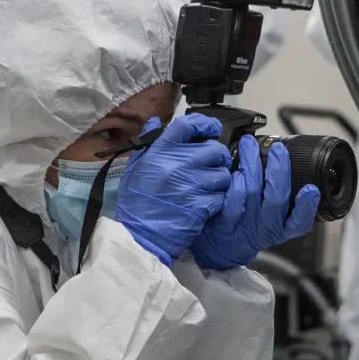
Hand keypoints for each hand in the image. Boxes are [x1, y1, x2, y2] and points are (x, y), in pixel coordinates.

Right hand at [115, 115, 233, 265]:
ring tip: (208, 187)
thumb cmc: (137, 203)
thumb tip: (155, 122)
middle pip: (214, 149)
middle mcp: (177, 164)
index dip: (205, 124)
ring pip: (223, 173)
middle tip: (212, 165)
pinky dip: (217, 200)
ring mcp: (191, 185)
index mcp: (160, 152)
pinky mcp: (202, 205)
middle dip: (218, 156)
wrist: (140, 237)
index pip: (188, 125)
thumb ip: (148, 144)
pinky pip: (222, 195)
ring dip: (220, 180)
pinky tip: (205, 204)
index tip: (213, 128)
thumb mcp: (135, 168)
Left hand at [189, 137, 320, 269]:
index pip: (300, 221)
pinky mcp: (224, 225)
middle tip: (278, 149)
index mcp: (281, 227)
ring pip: (252, 193)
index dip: (308, 206)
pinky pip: (230, 203)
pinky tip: (233, 170)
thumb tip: (281, 156)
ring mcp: (244, 226)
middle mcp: (265, 227)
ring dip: (252, 166)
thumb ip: (278, 195)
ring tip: (249, 145)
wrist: (220, 248)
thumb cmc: (247, 226)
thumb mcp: (270, 219)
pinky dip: (234, 184)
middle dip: (279, 170)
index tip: (311, 189)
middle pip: (277, 199)